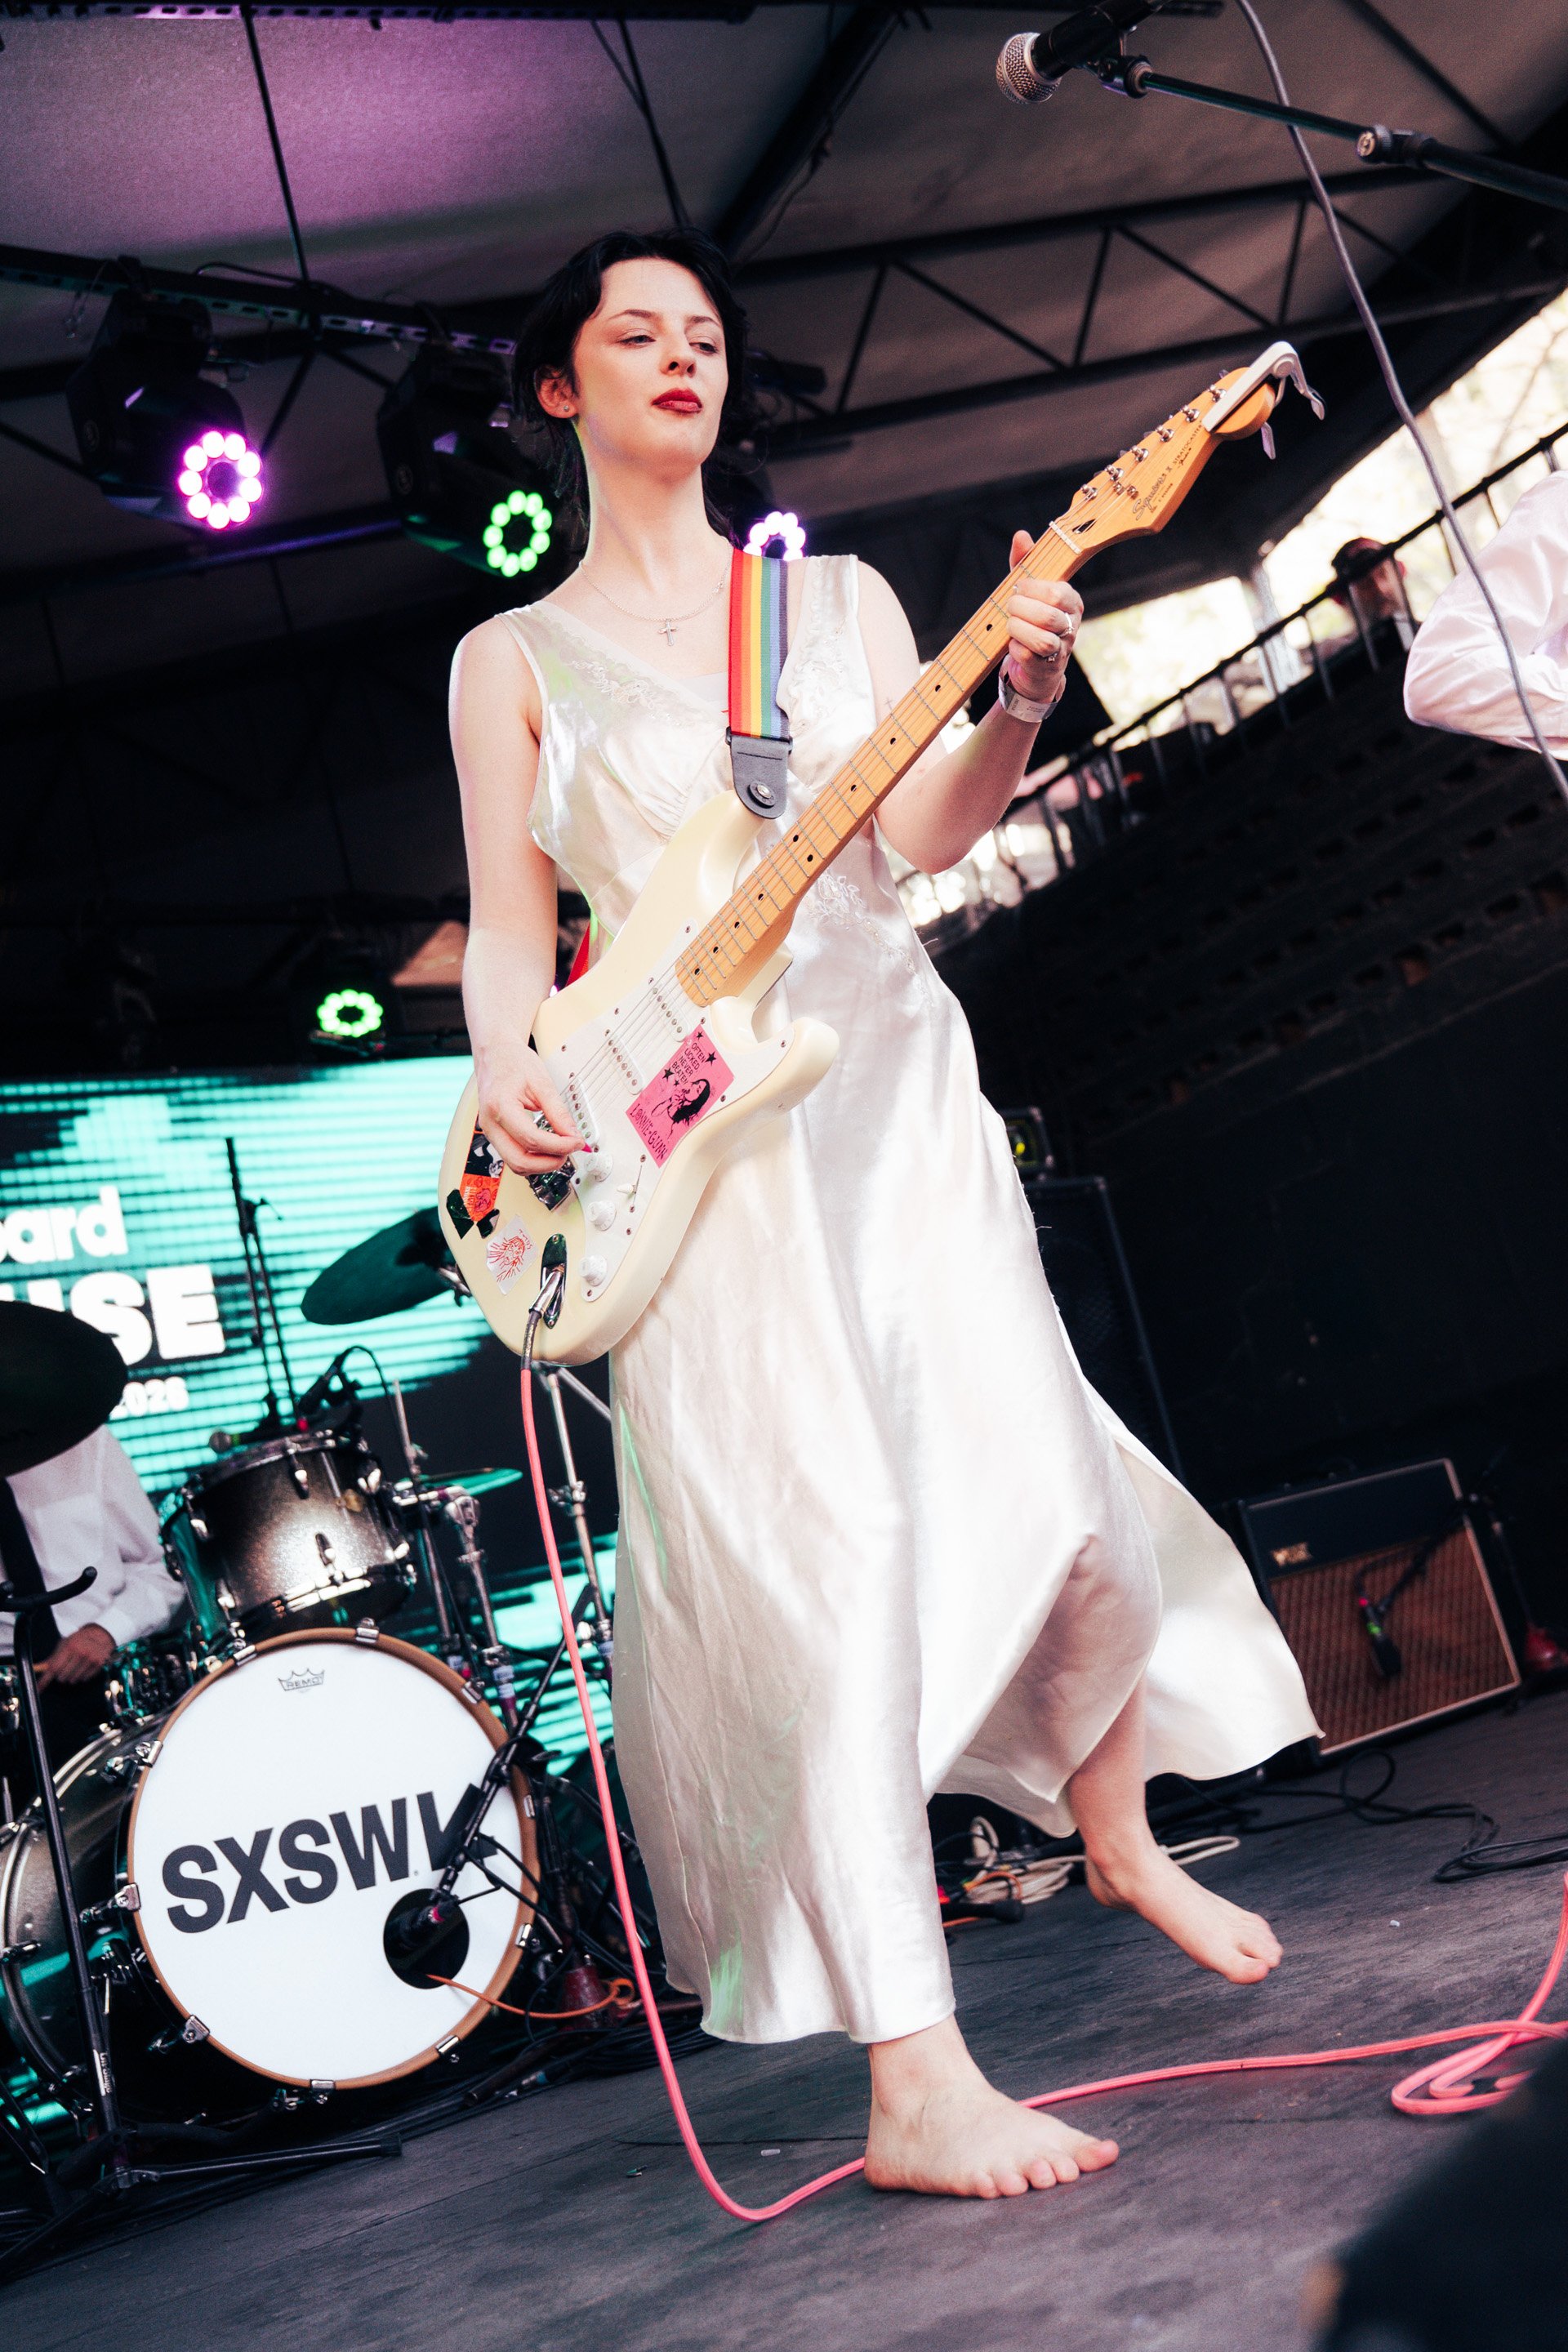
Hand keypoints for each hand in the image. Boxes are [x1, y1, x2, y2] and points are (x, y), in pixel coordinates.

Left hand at [35, 1623, 115, 1688]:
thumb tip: (37, 1668)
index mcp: (70, 1646)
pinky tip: (84, 1666)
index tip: (38, 1689)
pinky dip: (82, 1676)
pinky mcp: (98, 1664)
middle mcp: (80, 1653)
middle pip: (62, 1676)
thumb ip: (52, 1658)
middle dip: (60, 1675)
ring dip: (71, 1676)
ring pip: (73, 1680)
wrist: (101, 1635)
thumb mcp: (64, 1644)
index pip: (54, 1668)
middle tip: (65, 1666)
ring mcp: (91, 1659)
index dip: (44, 1680)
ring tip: (75, 1666)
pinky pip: (84, 1679)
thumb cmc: (79, 1640)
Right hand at [475, 1037, 586, 1175]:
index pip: (531, 1140)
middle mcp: (490, 1124)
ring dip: (541, 1164)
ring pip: (515, 1164)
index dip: (558, 1146)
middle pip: (519, 1162)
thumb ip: (558, 1112)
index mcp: (500, 1107)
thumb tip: (572, 1135)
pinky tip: (548, 1149)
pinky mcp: (495, 1134)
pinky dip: (533, 1158)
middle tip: (569, 1151)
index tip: (576, 1142)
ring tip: (561, 1150)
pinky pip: (513, 1156)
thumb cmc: (513, 1061)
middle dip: (549, 1163)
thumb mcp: (542, 1083)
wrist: (495, 1053)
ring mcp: (489, 1131)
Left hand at [1001, 530, 1082, 707]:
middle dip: (1021, 608)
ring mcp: (1061, 649)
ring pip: (1041, 638)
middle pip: (1048, 615)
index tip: (1017, 587)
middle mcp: (1071, 625)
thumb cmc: (1031, 619)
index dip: (1031, 588)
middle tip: (1011, 606)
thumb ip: (1025, 563)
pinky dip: (1015, 648)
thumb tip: (1021, 535)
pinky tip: (1013, 643)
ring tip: (1010, 625)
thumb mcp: (1028, 589)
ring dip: (1017, 629)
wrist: (1035, 665)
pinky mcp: (1047, 668)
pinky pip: (1029, 656)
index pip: (1056, 592)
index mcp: (1072, 601)